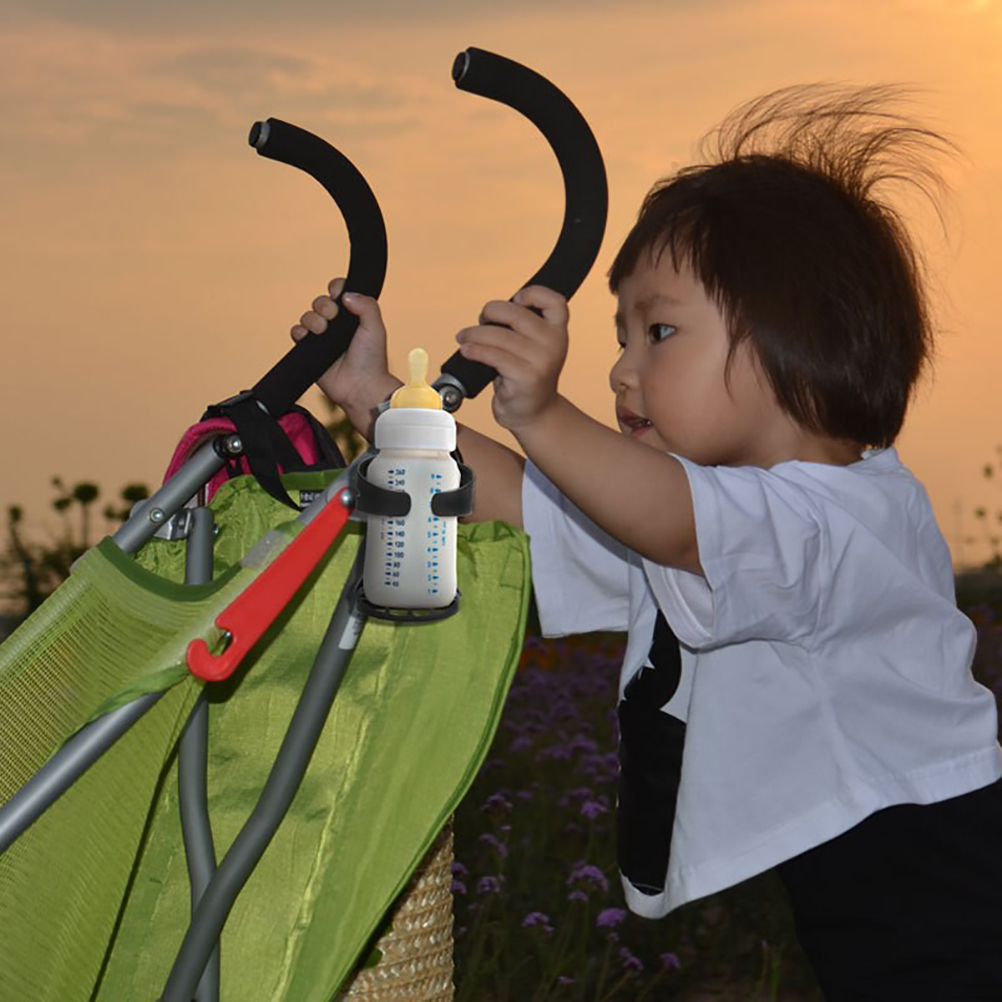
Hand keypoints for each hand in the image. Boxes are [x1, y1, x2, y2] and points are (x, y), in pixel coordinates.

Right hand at [291, 278, 398, 422]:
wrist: (360, 387)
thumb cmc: (372, 360)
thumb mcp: (376, 328)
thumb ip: (367, 306)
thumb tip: (346, 294)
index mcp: (353, 315)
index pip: (339, 291)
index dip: (336, 289)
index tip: (340, 297)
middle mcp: (337, 324)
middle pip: (320, 301)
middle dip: (324, 305)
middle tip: (333, 317)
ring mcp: (322, 337)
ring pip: (307, 315)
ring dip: (312, 319)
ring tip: (323, 331)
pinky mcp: (310, 350)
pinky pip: (296, 333)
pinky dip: (299, 332)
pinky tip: (310, 338)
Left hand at [455, 285, 568, 433]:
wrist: (534, 413)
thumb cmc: (527, 375)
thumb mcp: (535, 347)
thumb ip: (524, 326)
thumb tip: (490, 311)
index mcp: (558, 331)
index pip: (554, 300)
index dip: (532, 293)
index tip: (515, 300)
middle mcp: (554, 343)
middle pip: (515, 313)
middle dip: (490, 312)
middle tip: (481, 320)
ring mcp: (541, 361)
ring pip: (498, 335)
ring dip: (474, 333)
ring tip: (464, 337)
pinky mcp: (525, 377)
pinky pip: (493, 356)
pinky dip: (474, 350)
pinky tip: (467, 351)